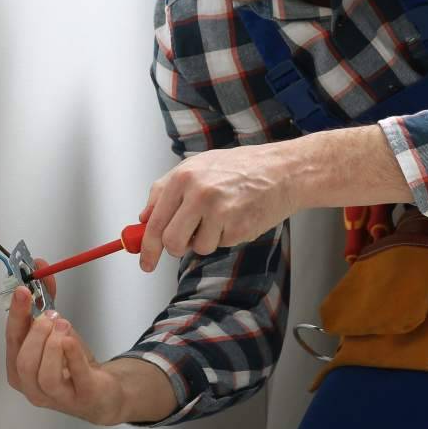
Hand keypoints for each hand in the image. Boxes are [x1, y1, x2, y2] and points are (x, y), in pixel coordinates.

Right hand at [4, 286, 124, 425]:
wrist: (102, 391)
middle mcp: (32, 387)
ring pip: (44, 375)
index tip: (23, 290)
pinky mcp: (82, 397)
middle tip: (52, 316)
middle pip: (24, 361)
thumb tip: (40, 267)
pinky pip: (74, 377)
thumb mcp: (56, 330)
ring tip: (64, 326)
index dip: (16, 314)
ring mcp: (56, 398)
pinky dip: (71, 355)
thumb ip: (46, 301)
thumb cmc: (71, 362)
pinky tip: (71, 340)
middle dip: (37, 333)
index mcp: (19, 369)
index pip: (12, 340)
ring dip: (53, 344)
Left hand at [137, 143, 296, 271]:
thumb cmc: (241, 167)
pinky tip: (237, 217)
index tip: (146, 262)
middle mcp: (199, 194)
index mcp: (184, 177)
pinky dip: (226, 237)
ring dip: (206, 240)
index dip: (147, 247)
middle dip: (177, 248)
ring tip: (222, 216)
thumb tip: (145, 217)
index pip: (155, 222)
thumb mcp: (197, 166)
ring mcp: (220, 212)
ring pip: (198, 248)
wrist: (283, 171)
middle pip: (172, 242)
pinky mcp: (238, 228)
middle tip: (187, 241)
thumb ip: (166, 190)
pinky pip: (221, 245)